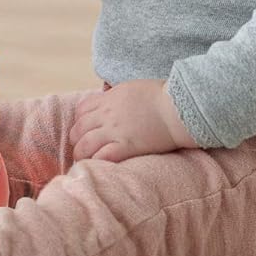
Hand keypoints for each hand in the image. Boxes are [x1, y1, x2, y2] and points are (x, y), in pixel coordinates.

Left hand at [68, 79, 197, 162]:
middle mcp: (107, 114)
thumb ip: (118, 96)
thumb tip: (112, 99)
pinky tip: (98, 167)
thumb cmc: (162, 96)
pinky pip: (102, 157)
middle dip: (77, 139)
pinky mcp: (126, 146)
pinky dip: (96, 163)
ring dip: (82, 154)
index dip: (80, 121)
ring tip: (85, 162)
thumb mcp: (133, 88)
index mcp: (109, 98)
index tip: (85, 129)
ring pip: (84, 145)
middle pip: (78, 129)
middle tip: (82, 148)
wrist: (178, 107)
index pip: (82, 109)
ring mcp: (115, 131)